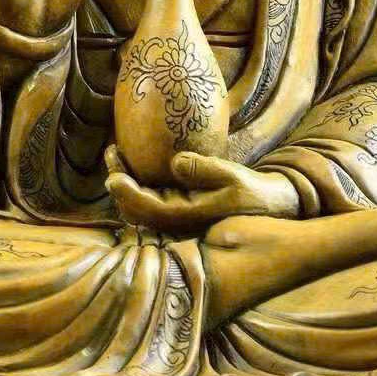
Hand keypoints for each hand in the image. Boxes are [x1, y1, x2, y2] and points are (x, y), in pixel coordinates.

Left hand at [104, 146, 300, 233]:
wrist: (264, 206)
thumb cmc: (249, 191)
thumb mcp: (233, 176)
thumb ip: (205, 169)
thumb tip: (175, 162)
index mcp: (187, 218)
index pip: (148, 210)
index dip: (128, 194)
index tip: (113, 176)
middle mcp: (175, 222)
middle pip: (135, 210)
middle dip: (119, 184)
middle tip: (112, 153)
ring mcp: (173, 218)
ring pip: (136, 206)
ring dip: (123, 182)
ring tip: (116, 152)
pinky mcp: (175, 209)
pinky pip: (145, 200)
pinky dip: (133, 183)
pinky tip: (131, 161)